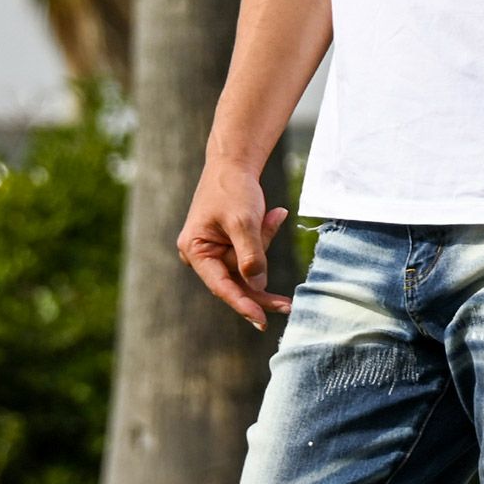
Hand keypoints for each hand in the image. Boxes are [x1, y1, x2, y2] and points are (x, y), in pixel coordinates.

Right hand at [177, 161, 293, 330]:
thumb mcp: (243, 221)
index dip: (243, 304)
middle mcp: (201, 254)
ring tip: (274, 214)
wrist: (234, 163)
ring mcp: (214, 250)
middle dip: (261, 275)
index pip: (221, 285)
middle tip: (288, 304)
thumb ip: (250, 255)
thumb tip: (257, 286)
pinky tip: (275, 215)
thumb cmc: (233, 188)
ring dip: (264, 243)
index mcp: (195, 250)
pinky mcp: (228, 244)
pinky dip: (265, 237)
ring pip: (247, 265)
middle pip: (236, 278)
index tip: (261, 320)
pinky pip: (251, 252)